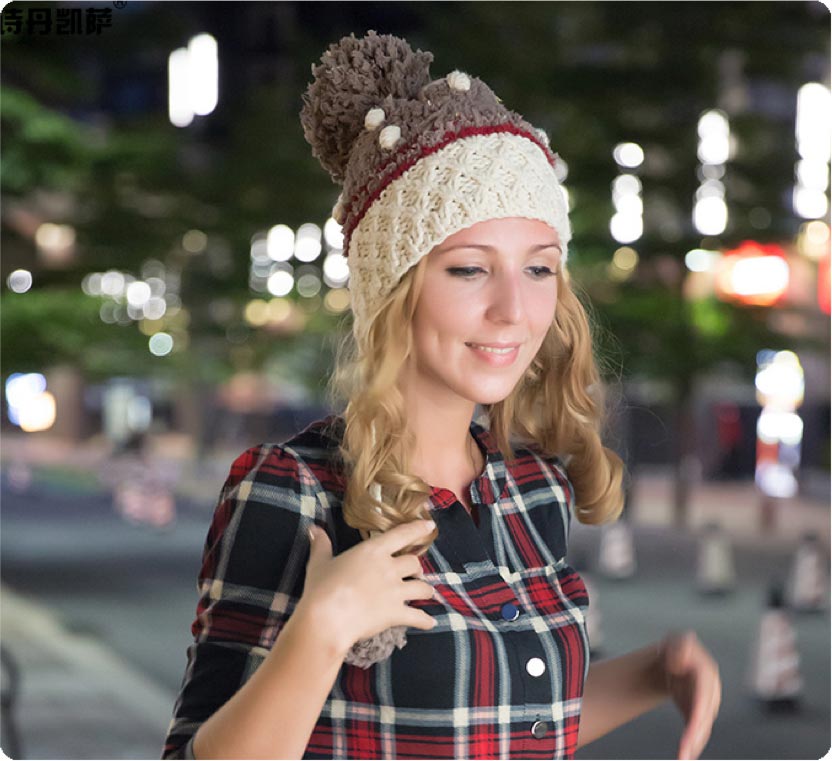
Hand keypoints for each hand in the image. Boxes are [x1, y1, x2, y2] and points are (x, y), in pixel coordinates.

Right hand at [298, 520, 437, 653]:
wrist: (328, 619)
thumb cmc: (322, 588)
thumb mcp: (319, 562)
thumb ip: (321, 544)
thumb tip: (313, 528)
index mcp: (373, 551)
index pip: (402, 535)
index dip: (418, 529)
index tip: (430, 526)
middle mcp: (389, 568)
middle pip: (414, 563)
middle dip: (416, 567)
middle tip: (414, 572)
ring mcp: (395, 591)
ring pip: (422, 587)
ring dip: (425, 589)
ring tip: (426, 592)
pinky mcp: (396, 613)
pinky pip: (418, 616)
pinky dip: (425, 620)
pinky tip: (430, 623)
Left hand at [659, 630, 721, 759]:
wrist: (675, 658)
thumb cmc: (676, 648)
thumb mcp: (676, 641)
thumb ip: (678, 648)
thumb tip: (677, 664)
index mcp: (706, 675)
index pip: (703, 697)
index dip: (699, 714)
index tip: (692, 728)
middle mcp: (711, 692)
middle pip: (705, 717)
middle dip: (695, 737)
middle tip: (684, 754)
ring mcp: (707, 704)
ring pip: (703, 728)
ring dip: (694, 744)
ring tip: (682, 758)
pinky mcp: (699, 713)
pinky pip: (697, 730)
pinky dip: (692, 743)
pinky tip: (685, 754)